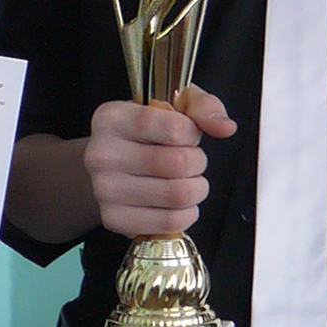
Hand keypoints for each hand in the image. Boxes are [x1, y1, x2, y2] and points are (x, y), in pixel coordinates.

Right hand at [80, 85, 238, 239]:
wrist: (108, 166)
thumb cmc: (143, 133)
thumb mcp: (172, 105)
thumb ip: (202, 107)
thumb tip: (225, 126)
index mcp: (112, 118)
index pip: (173, 128)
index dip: (192, 133)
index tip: (187, 134)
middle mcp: (102, 154)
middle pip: (179, 163)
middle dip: (197, 162)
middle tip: (189, 160)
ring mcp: (105, 190)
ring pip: (178, 195)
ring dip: (196, 188)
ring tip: (186, 180)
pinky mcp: (115, 219)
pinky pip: (170, 221)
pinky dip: (186, 213)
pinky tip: (177, 202)